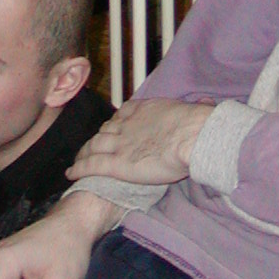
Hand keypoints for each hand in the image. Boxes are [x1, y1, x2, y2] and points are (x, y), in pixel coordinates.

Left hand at [66, 98, 213, 185]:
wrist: (191, 136)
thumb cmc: (197, 124)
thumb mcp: (192, 111)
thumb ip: (193, 110)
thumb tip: (208, 105)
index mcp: (144, 110)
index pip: (122, 115)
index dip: (114, 123)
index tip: (112, 129)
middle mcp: (127, 124)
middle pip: (104, 131)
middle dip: (97, 139)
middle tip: (91, 148)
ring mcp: (120, 143)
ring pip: (93, 146)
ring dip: (83, 153)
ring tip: (77, 162)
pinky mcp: (117, 163)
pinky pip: (92, 164)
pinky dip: (79, 168)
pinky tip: (71, 173)